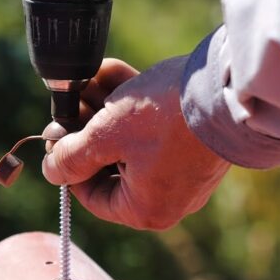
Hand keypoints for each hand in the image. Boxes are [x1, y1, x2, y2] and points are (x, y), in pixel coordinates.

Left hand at [42, 57, 230, 229]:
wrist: (228, 88)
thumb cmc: (164, 120)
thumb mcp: (105, 136)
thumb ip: (72, 157)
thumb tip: (51, 171)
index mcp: (146, 209)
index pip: (92, 195)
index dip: (67, 162)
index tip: (57, 131)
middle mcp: (168, 196)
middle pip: (111, 164)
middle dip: (88, 127)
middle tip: (71, 99)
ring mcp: (185, 169)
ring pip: (132, 141)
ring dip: (106, 108)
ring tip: (88, 77)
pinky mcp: (196, 142)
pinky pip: (156, 129)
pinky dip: (134, 103)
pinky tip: (111, 70)